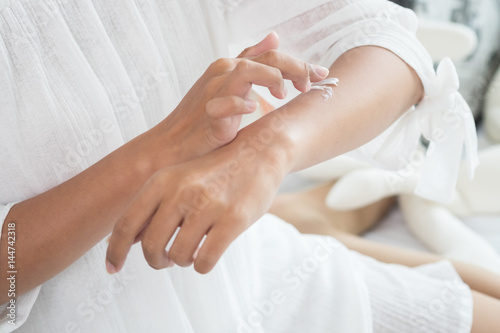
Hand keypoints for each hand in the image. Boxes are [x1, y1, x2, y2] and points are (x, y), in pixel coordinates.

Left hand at [106, 137, 287, 273]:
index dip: (114, 251)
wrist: (259, 153)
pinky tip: (208, 253)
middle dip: (155, 261)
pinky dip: (202, 265)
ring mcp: (208, 206)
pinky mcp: (233, 220)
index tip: (112, 269)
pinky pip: (205, 261)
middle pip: (150, 246)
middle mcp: (181, 192)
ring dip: (182, 261)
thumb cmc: (215, 171)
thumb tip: (127, 241)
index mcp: (162, 181)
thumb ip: (152, 206)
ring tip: (192, 251)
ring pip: (178, 256)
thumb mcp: (178, 178)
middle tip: (165, 260)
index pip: (126, 224)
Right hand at [159, 32, 329, 161]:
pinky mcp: (208, 114)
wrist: (174, 144)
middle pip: (266, 60)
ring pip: (246, 71)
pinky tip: (254, 108)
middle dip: (295, 68)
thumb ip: (252, 63)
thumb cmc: (203, 118)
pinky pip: (225, 104)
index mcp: (231, 67)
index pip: (271, 56)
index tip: (322, 75)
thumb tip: (274, 37)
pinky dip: (240, 104)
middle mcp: (223, 73)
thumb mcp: (231, 85)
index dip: (298, 63)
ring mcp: (214, 92)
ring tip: (286, 93)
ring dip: (272, 79)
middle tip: (313, 83)